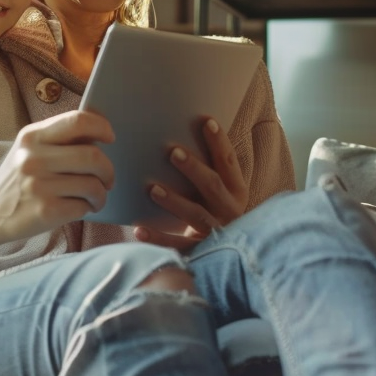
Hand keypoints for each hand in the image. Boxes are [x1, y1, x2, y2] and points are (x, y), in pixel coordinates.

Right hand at [0, 110, 115, 244]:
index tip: (110, 138)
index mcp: (33, 136)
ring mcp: (39, 185)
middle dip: (108, 170)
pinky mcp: (46, 211)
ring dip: (101, 194)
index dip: (102, 127)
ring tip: (94, 198)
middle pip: (93, 156)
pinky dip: (89, 208)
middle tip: (107, 179)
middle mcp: (34, 158)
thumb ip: (59, 139)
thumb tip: (100, 133)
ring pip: (93, 185)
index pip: (78, 121)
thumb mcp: (29, 150)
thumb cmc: (18, 180)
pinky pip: (84, 206)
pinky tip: (81, 208)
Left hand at [134, 116, 247, 251]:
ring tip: (153, 189)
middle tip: (173, 152)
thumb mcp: (221, 190)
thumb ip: (208, 167)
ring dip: (174, 201)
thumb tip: (185, 131)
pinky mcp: (200, 251)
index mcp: (236, 190)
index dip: (220, 142)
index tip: (207, 122)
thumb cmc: (215, 210)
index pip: (229, 162)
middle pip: (213, 186)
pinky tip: (138, 229)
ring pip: (195, 215)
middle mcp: (230, 210)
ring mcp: (216, 232)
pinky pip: (177, 245)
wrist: (232, 253)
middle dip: (194, 168)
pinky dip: (158, 238)